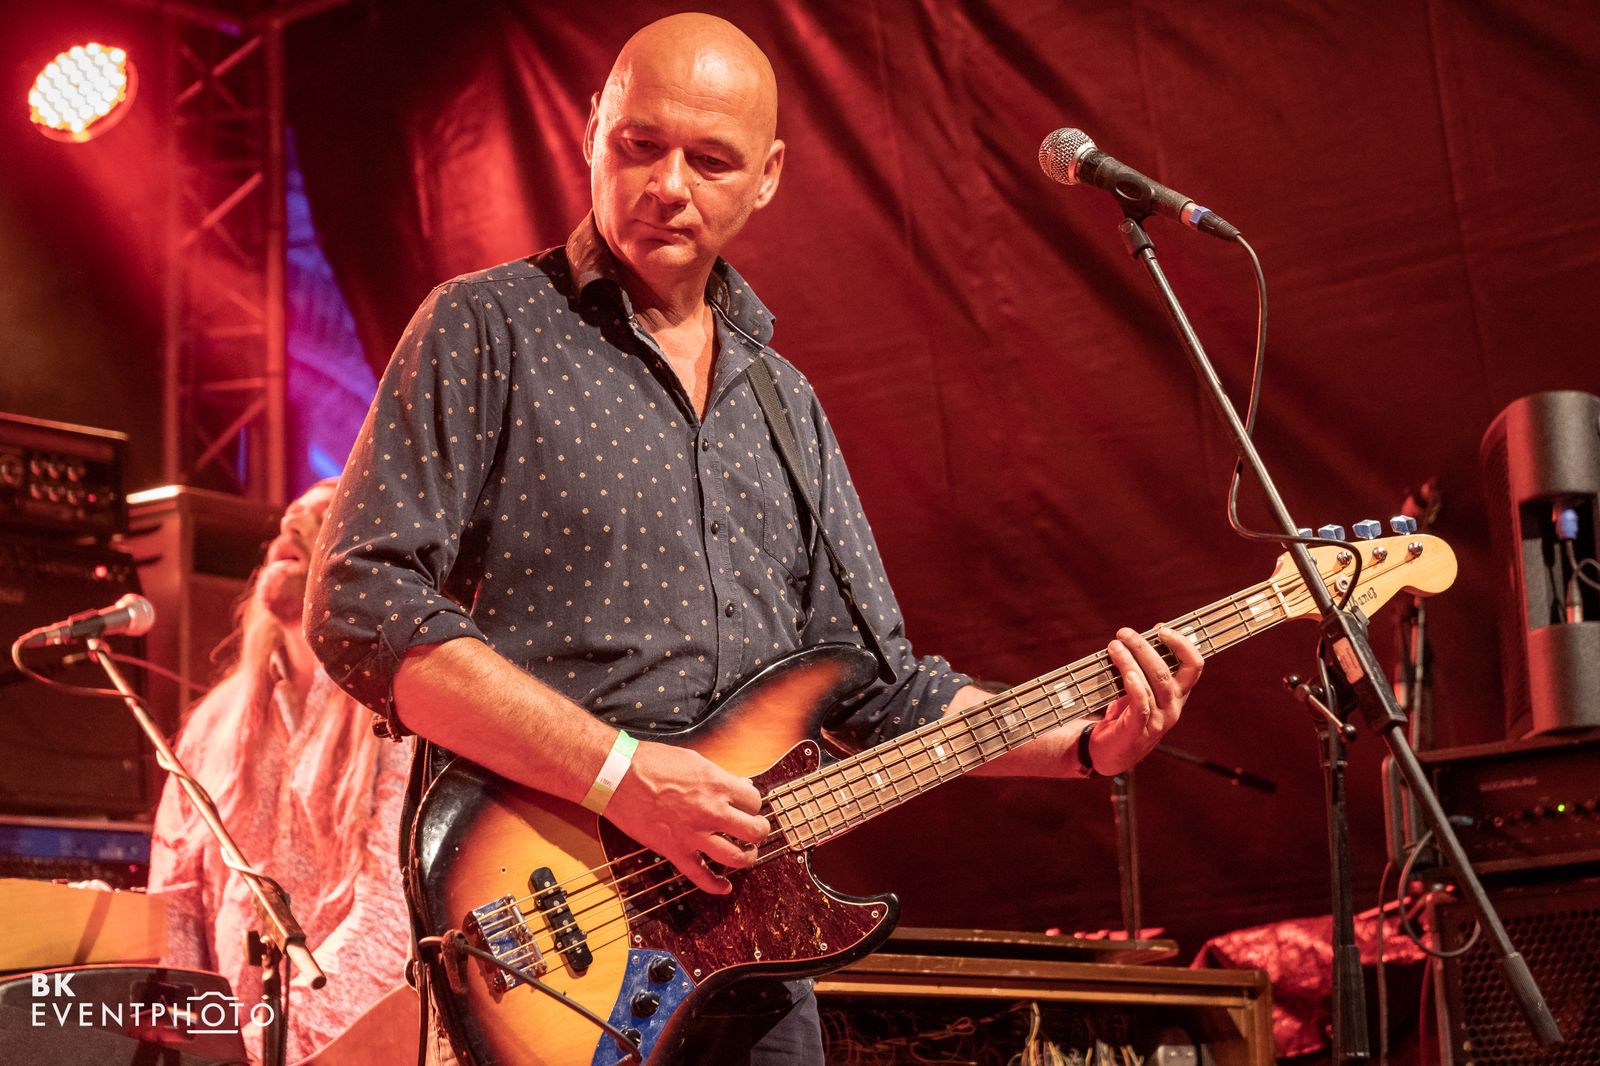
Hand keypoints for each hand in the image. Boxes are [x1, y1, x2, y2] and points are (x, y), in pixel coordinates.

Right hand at [603, 743, 768, 894]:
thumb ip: (718, 776)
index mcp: (717, 784)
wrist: (618, 776)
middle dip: (760, 832)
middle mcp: (711, 811)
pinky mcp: (675, 850)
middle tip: (756, 832)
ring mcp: (694, 834)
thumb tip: (738, 784)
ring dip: (747, 858)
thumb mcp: (694, 760)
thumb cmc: (651, 763)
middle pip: (754, 830)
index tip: (748, 806)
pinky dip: (715, 885)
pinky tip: (724, 887)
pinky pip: (700, 876)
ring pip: (735, 857)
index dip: (753, 804)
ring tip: (746, 855)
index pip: (754, 800)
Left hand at [1089, 625, 1202, 775]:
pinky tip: (1126, 673)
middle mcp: (1173, 706)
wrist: (1110, 752)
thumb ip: (1150, 664)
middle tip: (1124, 633)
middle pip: (1167, 670)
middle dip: (1145, 647)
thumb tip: (1157, 629)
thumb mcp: (1143, 687)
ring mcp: (1159, 720)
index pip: (1194, 665)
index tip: (1162, 629)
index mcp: (1178, 693)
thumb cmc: (1127, 714)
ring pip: (1152, 683)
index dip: (1182, 644)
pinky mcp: (1139, 730)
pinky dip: (1134, 686)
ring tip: (1114, 646)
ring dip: (1130, 660)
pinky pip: (1141, 704)